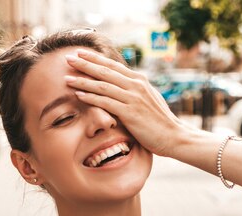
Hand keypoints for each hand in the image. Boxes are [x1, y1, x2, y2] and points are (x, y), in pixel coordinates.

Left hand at [64, 49, 185, 156]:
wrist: (174, 136)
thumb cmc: (161, 122)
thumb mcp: (149, 101)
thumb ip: (136, 92)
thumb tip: (124, 88)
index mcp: (140, 80)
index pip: (113, 66)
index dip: (95, 58)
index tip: (80, 53)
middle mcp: (136, 85)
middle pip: (105, 71)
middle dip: (85, 64)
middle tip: (68, 58)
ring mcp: (133, 98)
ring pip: (103, 85)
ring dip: (83, 81)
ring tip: (67, 78)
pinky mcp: (130, 112)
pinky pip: (106, 102)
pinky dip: (91, 97)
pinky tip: (79, 95)